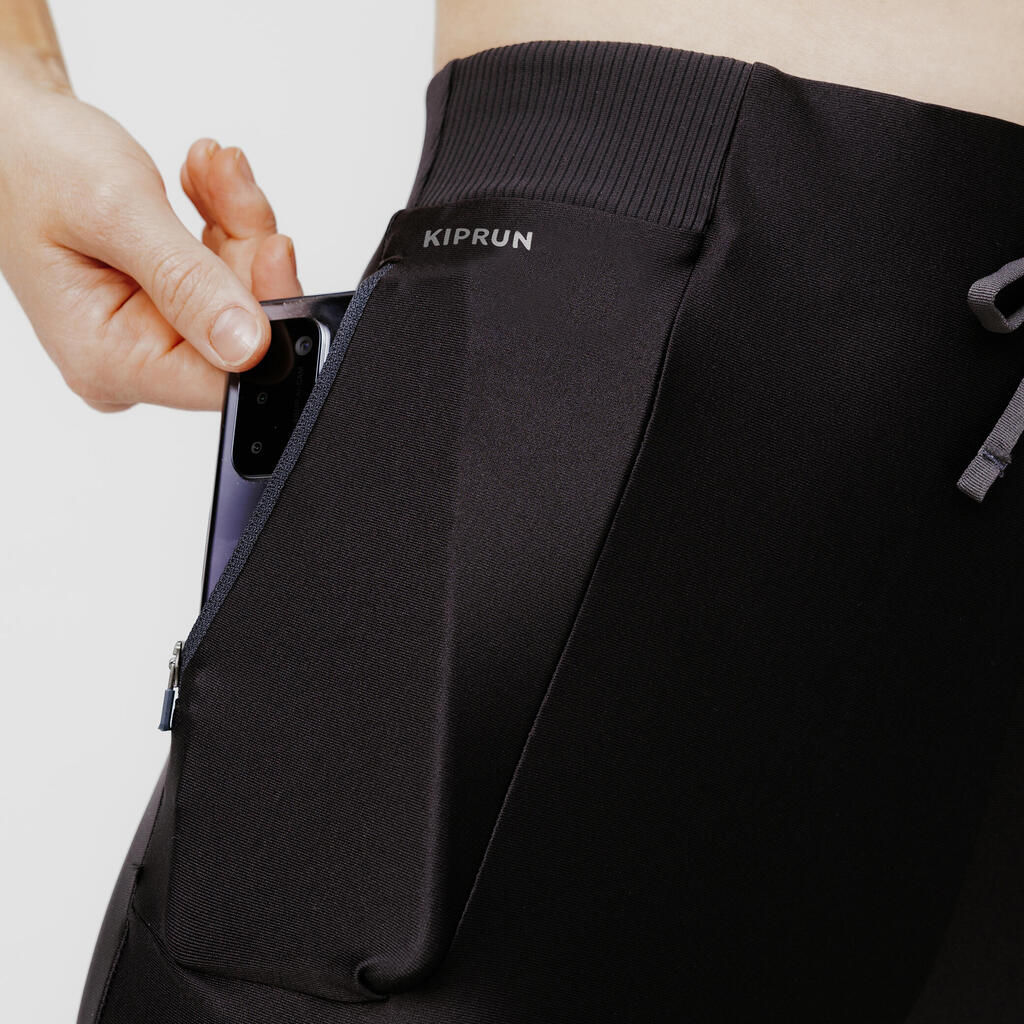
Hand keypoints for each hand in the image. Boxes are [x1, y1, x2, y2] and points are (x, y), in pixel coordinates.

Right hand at [0, 63, 295, 410]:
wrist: (8, 132)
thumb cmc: (31, 163)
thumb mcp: (115, 213)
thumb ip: (186, 281)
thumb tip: (248, 347)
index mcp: (108, 359)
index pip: (222, 378)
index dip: (267, 319)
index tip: (273, 249)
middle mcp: (130, 360)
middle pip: (241, 336)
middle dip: (249, 252)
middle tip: (231, 185)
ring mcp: (149, 336)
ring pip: (242, 300)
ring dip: (238, 226)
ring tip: (209, 168)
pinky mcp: (168, 311)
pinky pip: (228, 280)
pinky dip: (226, 225)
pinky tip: (203, 183)